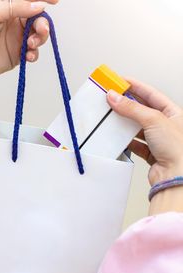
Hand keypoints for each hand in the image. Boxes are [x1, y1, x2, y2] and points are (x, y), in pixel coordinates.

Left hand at [0, 0, 57, 86]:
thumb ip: (17, 7)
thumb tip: (39, 5)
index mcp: (9, 6)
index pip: (30, 0)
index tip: (55, 1)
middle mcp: (15, 21)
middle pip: (39, 19)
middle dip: (43, 24)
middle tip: (40, 30)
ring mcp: (17, 38)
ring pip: (39, 36)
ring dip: (40, 39)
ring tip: (31, 44)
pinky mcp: (18, 55)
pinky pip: (33, 53)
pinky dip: (35, 54)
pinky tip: (28, 55)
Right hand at [107, 80, 182, 213]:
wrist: (176, 176)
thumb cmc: (178, 149)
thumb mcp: (154, 120)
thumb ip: (132, 108)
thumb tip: (115, 97)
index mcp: (174, 113)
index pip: (151, 94)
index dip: (136, 86)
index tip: (120, 82)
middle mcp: (166, 126)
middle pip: (142, 110)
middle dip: (126, 105)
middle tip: (111, 99)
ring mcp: (158, 140)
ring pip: (137, 128)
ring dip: (124, 123)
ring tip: (111, 117)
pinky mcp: (151, 153)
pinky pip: (135, 144)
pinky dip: (125, 141)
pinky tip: (118, 138)